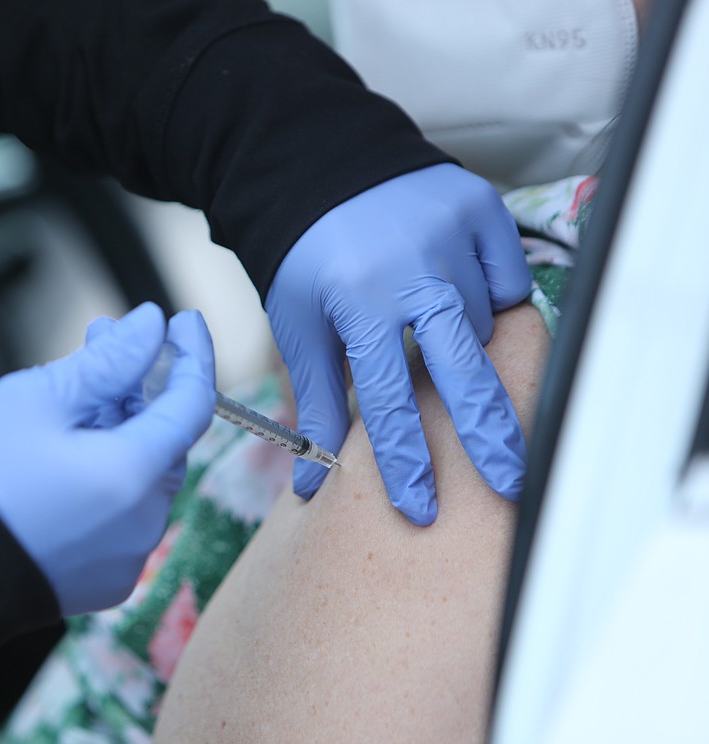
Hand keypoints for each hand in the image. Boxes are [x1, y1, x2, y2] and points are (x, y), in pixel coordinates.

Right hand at [0, 302, 214, 613]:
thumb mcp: (39, 399)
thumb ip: (108, 362)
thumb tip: (153, 326)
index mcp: (134, 474)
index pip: (193, 403)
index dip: (192, 355)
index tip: (182, 322)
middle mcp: (145, 522)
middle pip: (165, 438)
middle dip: (139, 388)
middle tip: (100, 345)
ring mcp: (128, 556)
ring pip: (142, 475)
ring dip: (121, 431)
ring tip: (72, 399)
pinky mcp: (107, 578)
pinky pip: (123, 514)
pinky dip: (107, 478)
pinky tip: (66, 455)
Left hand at [266, 163, 531, 524]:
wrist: (317, 167)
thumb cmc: (304, 257)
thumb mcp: (298, 326)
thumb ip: (318, 401)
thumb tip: (310, 485)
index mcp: (358, 300)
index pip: (390, 399)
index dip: (406, 460)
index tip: (420, 510)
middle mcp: (413, 268)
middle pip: (465, 369)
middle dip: (488, 434)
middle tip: (510, 485)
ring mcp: (453, 235)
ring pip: (483, 324)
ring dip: (467, 349)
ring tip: (437, 340)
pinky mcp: (481, 209)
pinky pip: (505, 278)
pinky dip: (489, 298)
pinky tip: (458, 298)